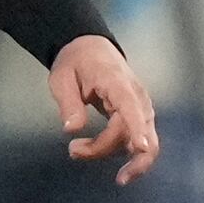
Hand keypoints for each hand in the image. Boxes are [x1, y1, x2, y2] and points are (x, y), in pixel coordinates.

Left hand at [49, 34, 158, 185]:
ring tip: (76, 150)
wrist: (91, 48)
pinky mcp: (140, 118)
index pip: (131, 107)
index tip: (141, 148)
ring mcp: (142, 109)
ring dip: (109, 153)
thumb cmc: (76, 61)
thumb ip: (69, 103)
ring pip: (138, 143)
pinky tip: (98, 154)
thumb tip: (71, 129)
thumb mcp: (62, 77)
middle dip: (105, 149)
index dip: (137, 129)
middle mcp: (137, 98)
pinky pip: (137, 141)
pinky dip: (120, 153)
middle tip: (74, 152)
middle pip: (132, 133)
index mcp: (117, 82)